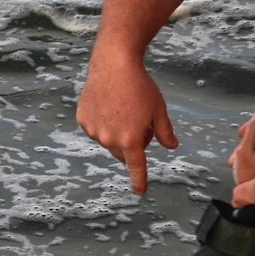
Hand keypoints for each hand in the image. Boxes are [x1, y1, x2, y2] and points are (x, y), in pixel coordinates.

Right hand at [77, 53, 178, 193]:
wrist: (114, 64)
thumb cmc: (140, 86)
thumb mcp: (158, 110)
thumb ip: (165, 132)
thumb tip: (171, 146)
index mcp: (131, 140)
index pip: (137, 167)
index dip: (139, 180)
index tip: (140, 191)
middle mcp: (110, 139)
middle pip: (122, 153)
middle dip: (131, 144)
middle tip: (139, 121)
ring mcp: (94, 130)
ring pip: (108, 141)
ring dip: (116, 133)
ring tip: (122, 109)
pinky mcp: (83, 120)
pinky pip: (95, 129)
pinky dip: (102, 123)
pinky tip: (108, 104)